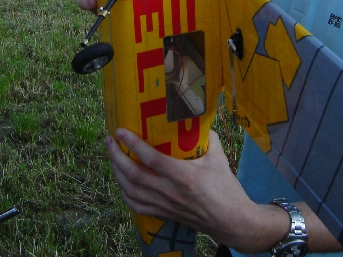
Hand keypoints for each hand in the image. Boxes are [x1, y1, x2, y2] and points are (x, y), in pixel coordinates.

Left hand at [105, 128, 276, 251]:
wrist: (232, 221)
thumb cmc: (226, 189)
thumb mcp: (219, 158)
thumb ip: (208, 138)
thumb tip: (198, 121)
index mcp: (185, 176)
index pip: (152, 159)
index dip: (133, 144)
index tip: (121, 131)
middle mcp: (171, 192)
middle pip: (134, 175)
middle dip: (116, 156)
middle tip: (110, 140)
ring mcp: (166, 205)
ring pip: (131, 191)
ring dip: (117, 173)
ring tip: (113, 156)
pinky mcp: (164, 214)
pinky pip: (136, 206)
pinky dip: (125, 193)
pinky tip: (122, 181)